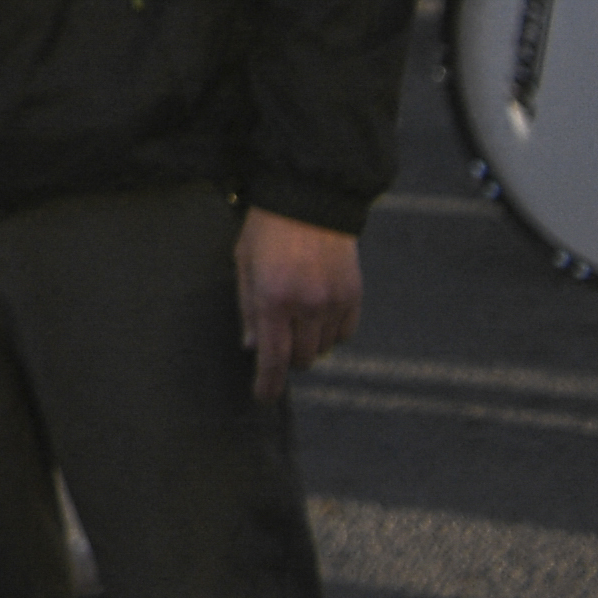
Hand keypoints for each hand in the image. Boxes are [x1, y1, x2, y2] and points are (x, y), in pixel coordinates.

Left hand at [236, 207, 359, 395]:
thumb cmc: (266, 230)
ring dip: (309, 344)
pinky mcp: (354, 295)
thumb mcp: (242, 264)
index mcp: (273, 298)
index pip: (273, 357)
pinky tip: (319, 315)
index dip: (268, 383)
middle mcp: (307, 305)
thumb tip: (253, 348)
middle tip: (279, 342)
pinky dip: (332, 333)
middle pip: (302, 358)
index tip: (263, 398)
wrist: (308, 199)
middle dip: (288, 358)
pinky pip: (345, 333)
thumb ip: (248, 309)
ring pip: (325, 348)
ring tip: (297, 320)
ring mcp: (334, 301)